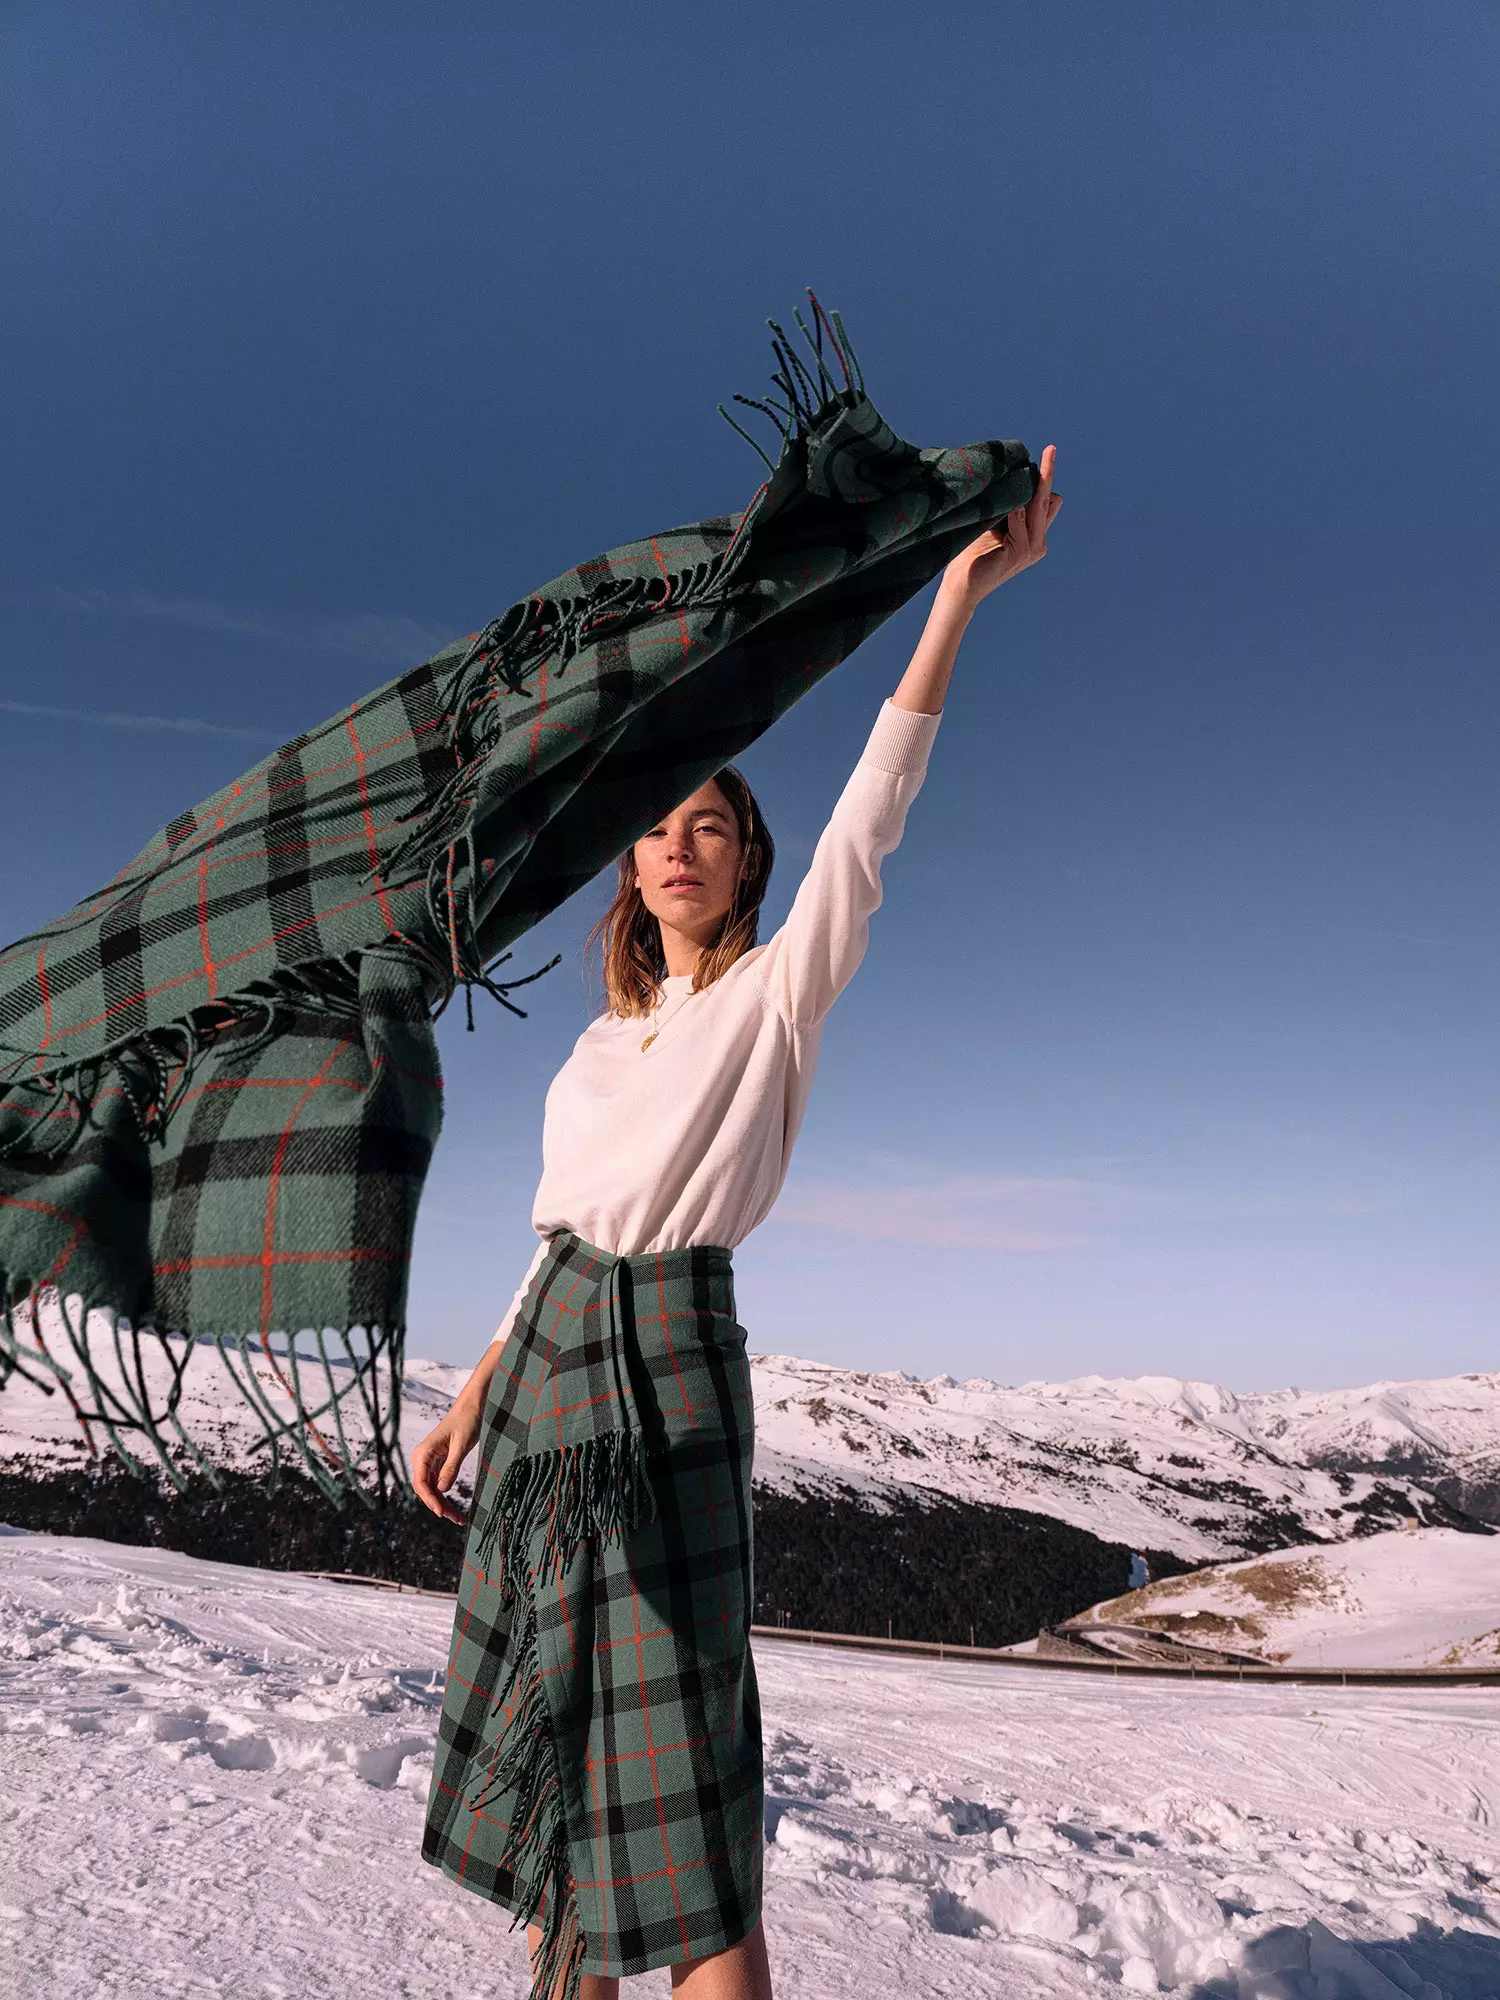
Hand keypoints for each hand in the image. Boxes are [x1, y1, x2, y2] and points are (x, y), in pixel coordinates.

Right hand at [411, 1400, 483, 1523]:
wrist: (472, 1407)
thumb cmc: (467, 1421)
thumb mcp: (461, 1445)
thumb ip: (451, 1467)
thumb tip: (442, 1490)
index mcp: (423, 1452)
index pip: (420, 1483)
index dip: (430, 1500)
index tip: (441, 1513)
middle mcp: (422, 1458)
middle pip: (425, 1489)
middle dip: (438, 1506)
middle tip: (455, 1519)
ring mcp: (429, 1461)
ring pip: (431, 1489)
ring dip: (442, 1504)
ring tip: (457, 1518)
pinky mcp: (438, 1462)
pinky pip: (438, 1483)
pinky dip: (445, 1495)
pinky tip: (453, 1507)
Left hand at [940, 443, 1061, 609]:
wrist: (962, 584)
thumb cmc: (971, 553)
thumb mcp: (992, 523)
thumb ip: (1006, 506)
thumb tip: (1011, 477)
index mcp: (1034, 536)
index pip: (1048, 501)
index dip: (1046, 478)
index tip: (1048, 452)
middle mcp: (1038, 543)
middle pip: (1047, 500)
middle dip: (1047, 474)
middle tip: (1051, 448)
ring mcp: (1032, 549)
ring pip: (1036, 509)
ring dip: (1022, 495)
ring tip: (1007, 483)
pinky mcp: (1020, 553)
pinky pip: (1019, 522)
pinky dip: (1013, 514)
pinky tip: (1007, 508)